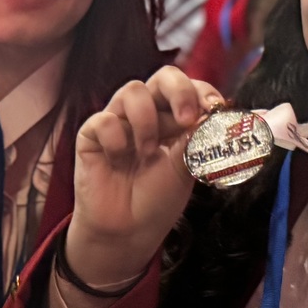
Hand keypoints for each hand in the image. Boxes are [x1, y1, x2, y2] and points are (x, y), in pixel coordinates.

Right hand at [67, 65, 223, 285]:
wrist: (128, 231)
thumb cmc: (156, 200)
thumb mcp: (185, 170)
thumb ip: (196, 141)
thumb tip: (211, 115)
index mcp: (174, 119)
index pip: (190, 88)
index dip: (203, 92)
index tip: (215, 109)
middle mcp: (148, 114)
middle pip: (163, 77)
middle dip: (179, 92)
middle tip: (186, 119)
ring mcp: (119, 121)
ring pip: (133, 90)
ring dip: (147, 121)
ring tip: (148, 153)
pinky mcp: (91, 135)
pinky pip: (104, 120)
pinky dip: (116, 140)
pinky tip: (119, 160)